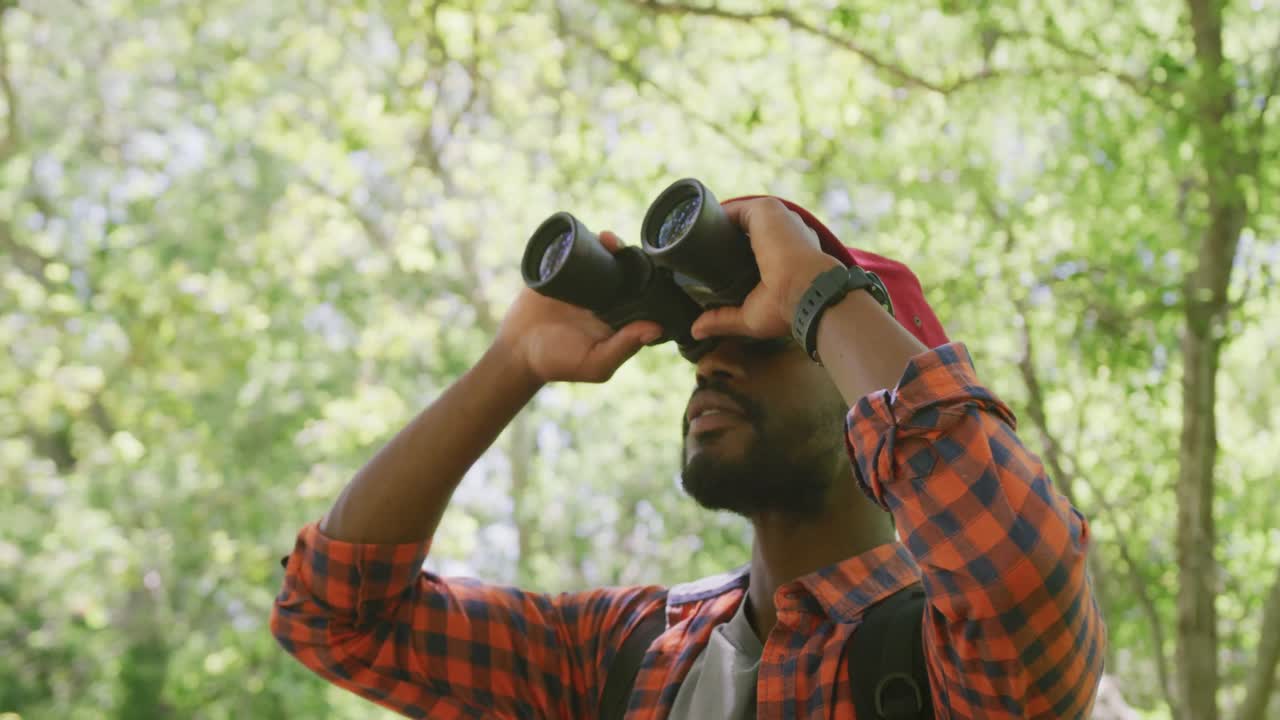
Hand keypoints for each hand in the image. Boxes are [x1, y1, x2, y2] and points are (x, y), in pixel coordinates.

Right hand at [494, 231, 662, 384]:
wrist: (517, 352)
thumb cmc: (559, 364)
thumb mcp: (595, 363)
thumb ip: (624, 347)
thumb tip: (656, 328)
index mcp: (620, 314)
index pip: (642, 289)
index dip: (648, 274)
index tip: (648, 265)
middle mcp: (605, 295)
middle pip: (624, 266)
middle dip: (626, 252)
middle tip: (618, 246)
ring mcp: (583, 281)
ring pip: (601, 254)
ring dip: (606, 242)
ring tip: (605, 239)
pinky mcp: (560, 271)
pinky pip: (573, 250)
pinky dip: (579, 239)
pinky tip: (583, 235)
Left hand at [689, 198, 842, 340]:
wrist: (808, 293)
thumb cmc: (788, 307)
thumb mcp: (750, 316)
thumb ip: (722, 319)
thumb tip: (696, 331)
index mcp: (786, 255)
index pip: (753, 249)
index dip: (730, 255)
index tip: (708, 265)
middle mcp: (784, 232)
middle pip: (743, 232)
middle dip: (720, 241)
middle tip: (693, 256)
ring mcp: (775, 219)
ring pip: (736, 219)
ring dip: (713, 227)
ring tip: (687, 240)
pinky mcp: (764, 210)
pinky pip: (732, 209)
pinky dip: (712, 216)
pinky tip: (693, 226)